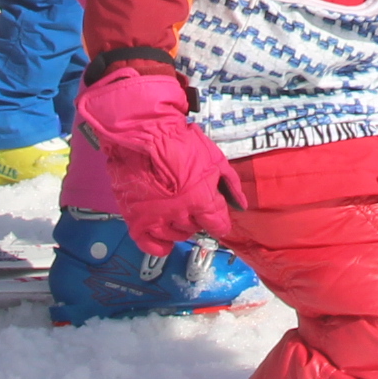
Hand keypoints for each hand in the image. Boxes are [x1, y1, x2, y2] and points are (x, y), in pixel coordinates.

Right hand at [76, 63, 237, 255]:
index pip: (217, 225)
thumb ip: (230, 184)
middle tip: (194, 204)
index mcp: (200, 199)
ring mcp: (156, 217)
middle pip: (195, 228)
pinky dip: (160, 245)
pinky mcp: (136, 218)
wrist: (144, 133)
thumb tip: (241, 205)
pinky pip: (150, 244)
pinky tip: (165, 237)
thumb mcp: (214, 158)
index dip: (220, 223)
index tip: (218, 219)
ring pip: (175, 235)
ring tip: (178, 212)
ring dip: (180, 227)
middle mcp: (179, 213)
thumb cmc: (180, 141)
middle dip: (198, 218)